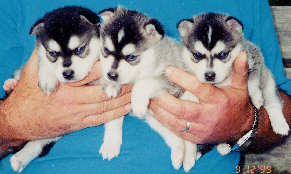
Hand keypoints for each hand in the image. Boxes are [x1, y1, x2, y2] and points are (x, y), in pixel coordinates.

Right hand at [0, 49, 131, 140]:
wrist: (20, 122)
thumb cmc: (27, 95)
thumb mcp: (32, 72)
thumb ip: (46, 57)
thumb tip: (54, 41)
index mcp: (62, 86)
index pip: (89, 74)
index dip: (105, 68)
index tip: (117, 62)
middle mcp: (71, 101)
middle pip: (102, 93)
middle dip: (120, 86)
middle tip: (135, 79)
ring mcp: (76, 115)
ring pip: (104, 107)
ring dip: (122, 100)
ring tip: (136, 92)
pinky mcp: (79, 124)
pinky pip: (100, 120)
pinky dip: (115, 114)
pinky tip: (126, 108)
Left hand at [150, 52, 253, 143]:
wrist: (241, 129)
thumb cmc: (237, 104)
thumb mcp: (240, 87)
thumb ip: (239, 70)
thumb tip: (241, 53)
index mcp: (217, 101)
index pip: (197, 88)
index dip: (181, 79)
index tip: (168, 70)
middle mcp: (208, 116)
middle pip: (182, 109)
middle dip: (164, 100)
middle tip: (152, 90)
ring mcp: (201, 129)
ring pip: (176, 122)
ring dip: (160, 112)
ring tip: (149, 101)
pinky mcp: (195, 138)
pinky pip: (176, 131)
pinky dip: (164, 122)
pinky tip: (155, 113)